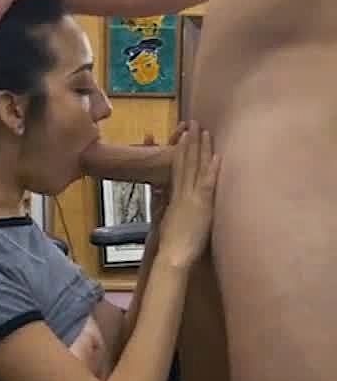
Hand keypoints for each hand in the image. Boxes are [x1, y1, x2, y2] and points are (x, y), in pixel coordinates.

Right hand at [155, 121, 219, 266]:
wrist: (172, 256)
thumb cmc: (171, 247)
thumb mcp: (164, 223)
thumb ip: (166, 208)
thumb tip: (166, 199)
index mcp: (173, 198)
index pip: (177, 169)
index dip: (180, 151)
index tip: (183, 136)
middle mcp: (181, 194)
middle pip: (184, 163)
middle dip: (189, 143)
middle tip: (192, 124)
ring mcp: (191, 198)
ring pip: (195, 168)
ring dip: (199, 149)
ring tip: (202, 131)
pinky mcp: (201, 206)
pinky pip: (207, 183)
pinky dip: (212, 169)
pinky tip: (216, 156)